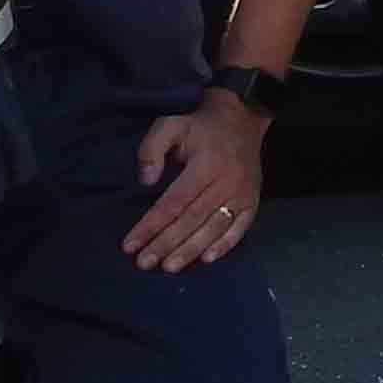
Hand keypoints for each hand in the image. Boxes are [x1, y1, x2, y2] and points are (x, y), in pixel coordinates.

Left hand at [127, 88, 271, 270]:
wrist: (244, 116)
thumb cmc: (201, 123)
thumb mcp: (171, 123)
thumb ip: (152, 148)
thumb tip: (146, 181)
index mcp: (206, 165)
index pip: (173, 203)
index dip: (150, 226)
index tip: (130, 245)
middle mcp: (226, 183)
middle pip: (191, 220)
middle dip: (166, 244)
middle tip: (144, 263)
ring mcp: (243, 194)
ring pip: (214, 228)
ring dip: (190, 250)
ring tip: (169, 267)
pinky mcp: (252, 200)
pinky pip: (240, 228)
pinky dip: (225, 245)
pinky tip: (206, 259)